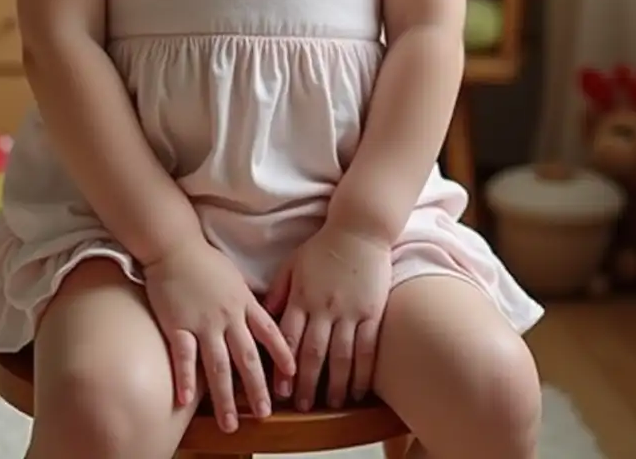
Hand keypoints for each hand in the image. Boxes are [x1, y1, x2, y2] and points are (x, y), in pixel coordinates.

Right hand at [144, 237, 295, 433]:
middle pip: (247, 358)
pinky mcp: (178, 324)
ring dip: (226, 397)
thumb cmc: (205, 259)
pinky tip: (187, 400)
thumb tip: (263, 314)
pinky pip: (184, 356)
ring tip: (231, 423)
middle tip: (265, 414)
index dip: (283, 355)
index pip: (270, 332)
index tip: (293, 376)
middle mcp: (228, 316)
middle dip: (258, 389)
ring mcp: (203, 322)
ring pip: (218, 366)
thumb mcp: (235, 277)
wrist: (175, 245)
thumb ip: (248, 300)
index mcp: (244, 302)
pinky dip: (186, 378)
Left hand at [264, 222, 390, 410]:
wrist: (359, 229)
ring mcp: (350, 312)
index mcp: (302, 297)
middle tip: (302, 406)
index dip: (282, 368)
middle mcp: (324, 308)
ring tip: (331, 403)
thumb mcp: (292, 264)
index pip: (288, 338)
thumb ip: (278, 292)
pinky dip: (363, 373)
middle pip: (313, 354)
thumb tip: (262, 317)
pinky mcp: (372, 312)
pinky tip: (358, 389)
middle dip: (306, 384)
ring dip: (335, 385)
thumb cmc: (323, 246)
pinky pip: (367, 349)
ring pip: (341, 357)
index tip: (280, 392)